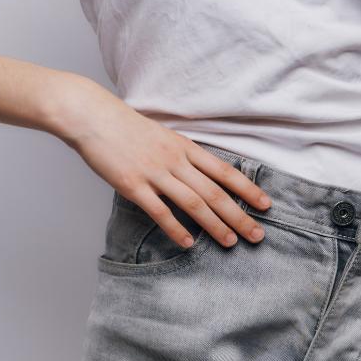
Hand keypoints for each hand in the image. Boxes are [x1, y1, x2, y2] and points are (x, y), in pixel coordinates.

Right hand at [50, 78, 271, 249]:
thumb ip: (183, 156)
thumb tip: (202, 175)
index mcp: (185, 147)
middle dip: (239, 215)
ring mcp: (154, 172)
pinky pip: (160, 211)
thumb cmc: (127, 127)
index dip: (247, 189)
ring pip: (193, 203)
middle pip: (215, 192)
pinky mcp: (133, 185)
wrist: (94, 116)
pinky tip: (189, 243)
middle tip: (257, 235)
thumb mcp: (164, 136)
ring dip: (215, 225)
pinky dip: (176, 229)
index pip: (224, 171)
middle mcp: (175, 160)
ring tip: (230, 243)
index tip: (266, 205)